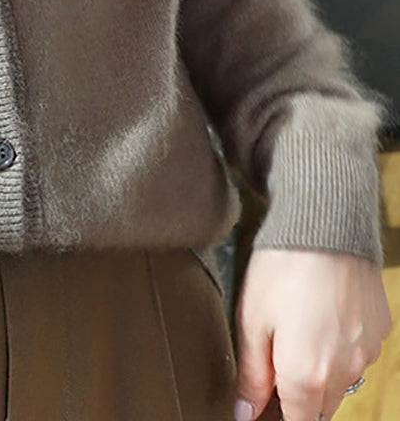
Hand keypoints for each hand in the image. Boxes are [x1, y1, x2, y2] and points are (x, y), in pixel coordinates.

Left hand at [232, 248, 393, 420]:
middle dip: (297, 400)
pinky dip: (338, 349)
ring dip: (319, 375)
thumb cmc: (283, 267)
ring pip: (341, 382)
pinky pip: (357, 354)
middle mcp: (344, 372)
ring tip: (295, 335)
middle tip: (272, 372)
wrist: (325, 224)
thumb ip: (251, 374)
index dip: (276, 419)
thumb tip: (245, 413)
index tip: (260, 408)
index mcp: (308, 376)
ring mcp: (366, 352)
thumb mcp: (251, 319)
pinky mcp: (379, 330)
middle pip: (320, 408)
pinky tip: (319, 319)